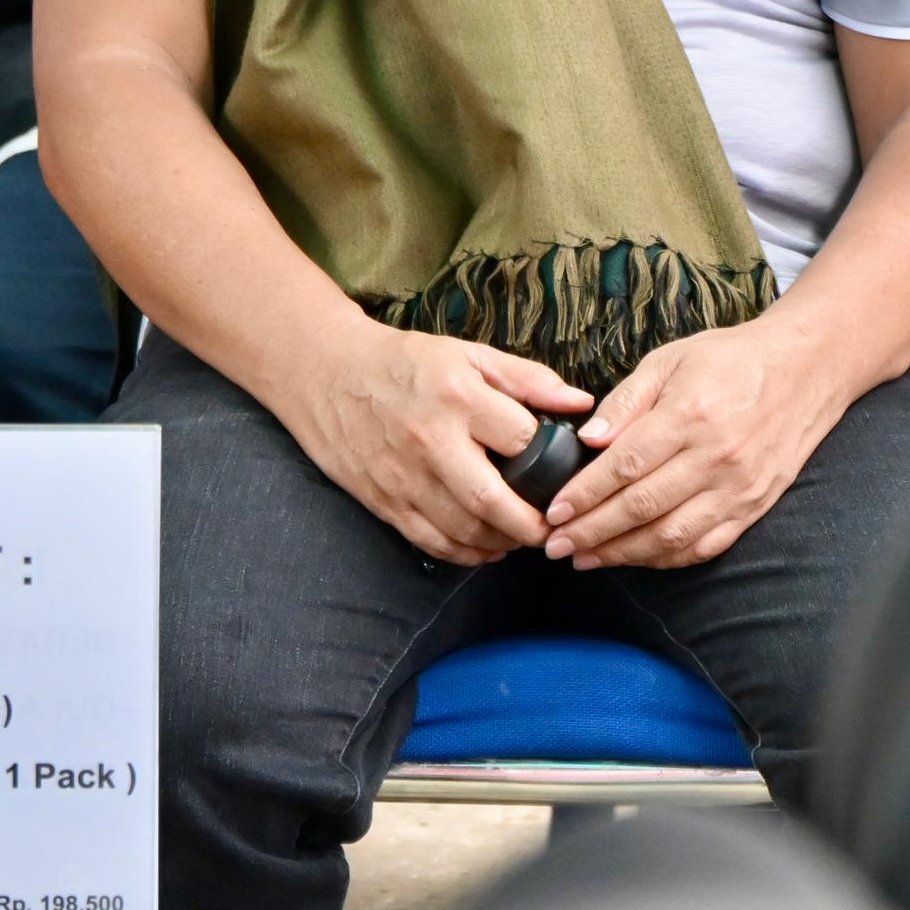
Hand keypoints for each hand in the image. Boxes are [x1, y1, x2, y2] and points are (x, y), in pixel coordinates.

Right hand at [267, 321, 593, 565]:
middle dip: (532, 525)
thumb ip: (528, 380)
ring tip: (522, 535)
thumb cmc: (404, 362)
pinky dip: (466, 553)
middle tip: (555, 527)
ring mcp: (404, 477)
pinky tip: (487, 547)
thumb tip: (582, 404)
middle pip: (493, 500)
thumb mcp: (469, 355)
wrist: (327, 374)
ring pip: (464, 530)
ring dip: (502, 542)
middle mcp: (431, 442)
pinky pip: (433, 542)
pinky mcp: (385, 502)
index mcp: (458, 398)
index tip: (563, 471)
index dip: (550, 459)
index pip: (522, 442)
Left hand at [543, 318, 854, 570]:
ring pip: (671, 536)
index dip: (584, 494)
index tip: (553, 512)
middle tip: (554, 545)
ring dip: (622, 553)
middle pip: (642, 507)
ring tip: (585, 559)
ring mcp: (739, 487)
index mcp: (691, 415)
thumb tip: (588, 439)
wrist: (805, 369)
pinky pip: (705, 545)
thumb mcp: (670, 360)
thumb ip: (626, 401)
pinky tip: (635, 558)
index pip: (625, 466)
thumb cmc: (731, 360)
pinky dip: (666, 559)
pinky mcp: (755, 506)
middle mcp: (717, 457)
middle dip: (591, 532)